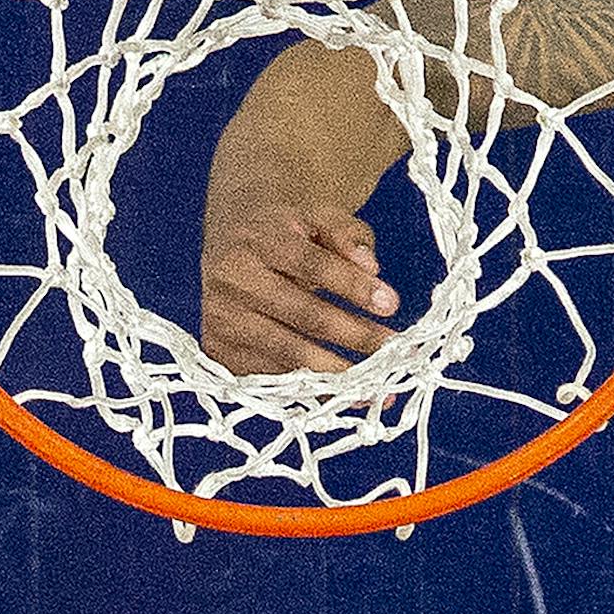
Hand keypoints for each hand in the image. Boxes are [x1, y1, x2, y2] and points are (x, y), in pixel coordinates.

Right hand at [200, 147, 402, 376]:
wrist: (230, 244)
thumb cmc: (286, 233)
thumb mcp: (318, 217)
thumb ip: (347, 235)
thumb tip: (371, 268)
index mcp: (260, 240)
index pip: (312, 264)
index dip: (353, 286)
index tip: (391, 304)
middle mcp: (233, 280)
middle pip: (302, 314)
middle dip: (354, 334)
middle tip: (395, 351)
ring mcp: (221, 318)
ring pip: (286, 352)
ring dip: (336, 373)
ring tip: (377, 386)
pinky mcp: (218, 350)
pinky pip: (268, 377)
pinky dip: (308, 390)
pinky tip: (343, 396)